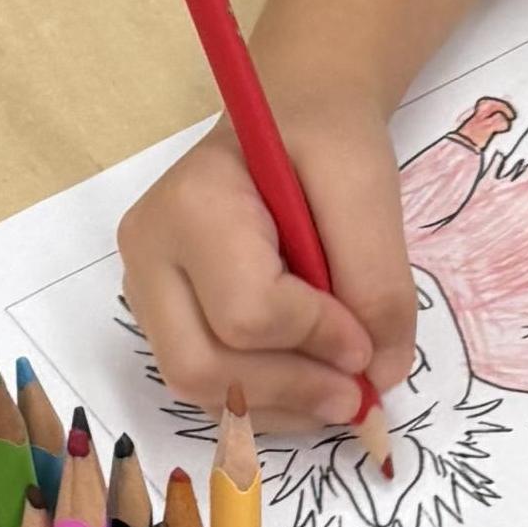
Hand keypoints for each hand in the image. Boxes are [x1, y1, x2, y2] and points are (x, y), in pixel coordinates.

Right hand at [118, 90, 414, 432]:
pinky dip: (263, 402)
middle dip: (291, 390)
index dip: (318, 339)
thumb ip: (378, 282)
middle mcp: (149, 252)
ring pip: (198, 388)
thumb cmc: (324, 139)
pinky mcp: (164, 318)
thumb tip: (380, 375)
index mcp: (191, 202)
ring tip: (341, 389)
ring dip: (280, 406)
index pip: (247, 310)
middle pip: (202, 364)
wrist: (291, 120)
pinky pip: (204, 387)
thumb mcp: (367, 187)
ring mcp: (147, 290)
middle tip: (360, 393)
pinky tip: (309, 384)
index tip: (371, 341)